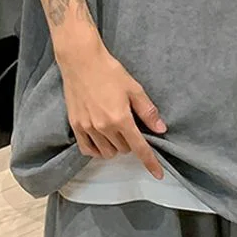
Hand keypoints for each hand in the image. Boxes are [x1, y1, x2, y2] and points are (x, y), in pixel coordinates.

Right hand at [56, 38, 167, 179]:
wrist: (81, 61)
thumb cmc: (109, 71)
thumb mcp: (134, 88)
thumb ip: (147, 111)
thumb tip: (161, 129)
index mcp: (121, 118)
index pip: (139, 148)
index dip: (150, 163)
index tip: (159, 174)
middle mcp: (104, 127)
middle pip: (124, 149)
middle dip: (130, 142)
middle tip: (129, 124)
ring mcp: (88, 128)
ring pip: (107, 152)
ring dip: (115, 146)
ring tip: (115, 129)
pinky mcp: (75, 126)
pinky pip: (88, 149)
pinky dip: (97, 149)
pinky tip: (101, 138)